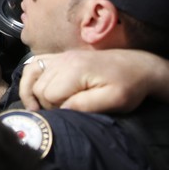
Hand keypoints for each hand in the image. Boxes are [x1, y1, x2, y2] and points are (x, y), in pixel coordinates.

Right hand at [19, 49, 159, 112]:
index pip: (48, 94)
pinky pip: (34, 63)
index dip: (56, 108)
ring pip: (31, 75)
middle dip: (46, 103)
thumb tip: (62, 109)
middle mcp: (63, 60)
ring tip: (39, 106)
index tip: (72, 113)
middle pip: (38, 86)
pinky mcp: (61, 56)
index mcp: (75, 70)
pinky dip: (30, 77)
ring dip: (34, 91)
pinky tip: (35, 89)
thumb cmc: (129, 86)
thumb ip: (86, 105)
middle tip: (65, 110)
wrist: (138, 67)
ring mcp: (61, 56)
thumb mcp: (114, 100)